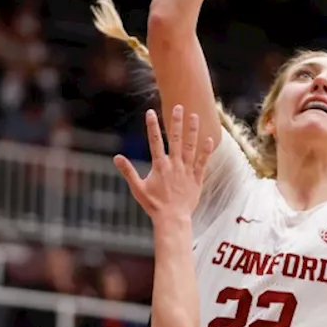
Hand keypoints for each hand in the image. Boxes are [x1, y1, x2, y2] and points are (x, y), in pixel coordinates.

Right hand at [114, 105, 213, 221]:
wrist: (172, 219)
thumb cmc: (154, 205)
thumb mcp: (138, 188)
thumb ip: (128, 171)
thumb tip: (116, 158)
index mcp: (160, 166)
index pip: (155, 141)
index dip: (152, 126)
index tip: (150, 112)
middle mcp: (174, 165)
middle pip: (176, 139)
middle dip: (176, 122)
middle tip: (178, 106)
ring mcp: (187, 171)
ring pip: (191, 147)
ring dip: (193, 131)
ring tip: (194, 116)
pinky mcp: (197, 178)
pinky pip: (203, 162)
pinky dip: (206, 151)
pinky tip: (209, 138)